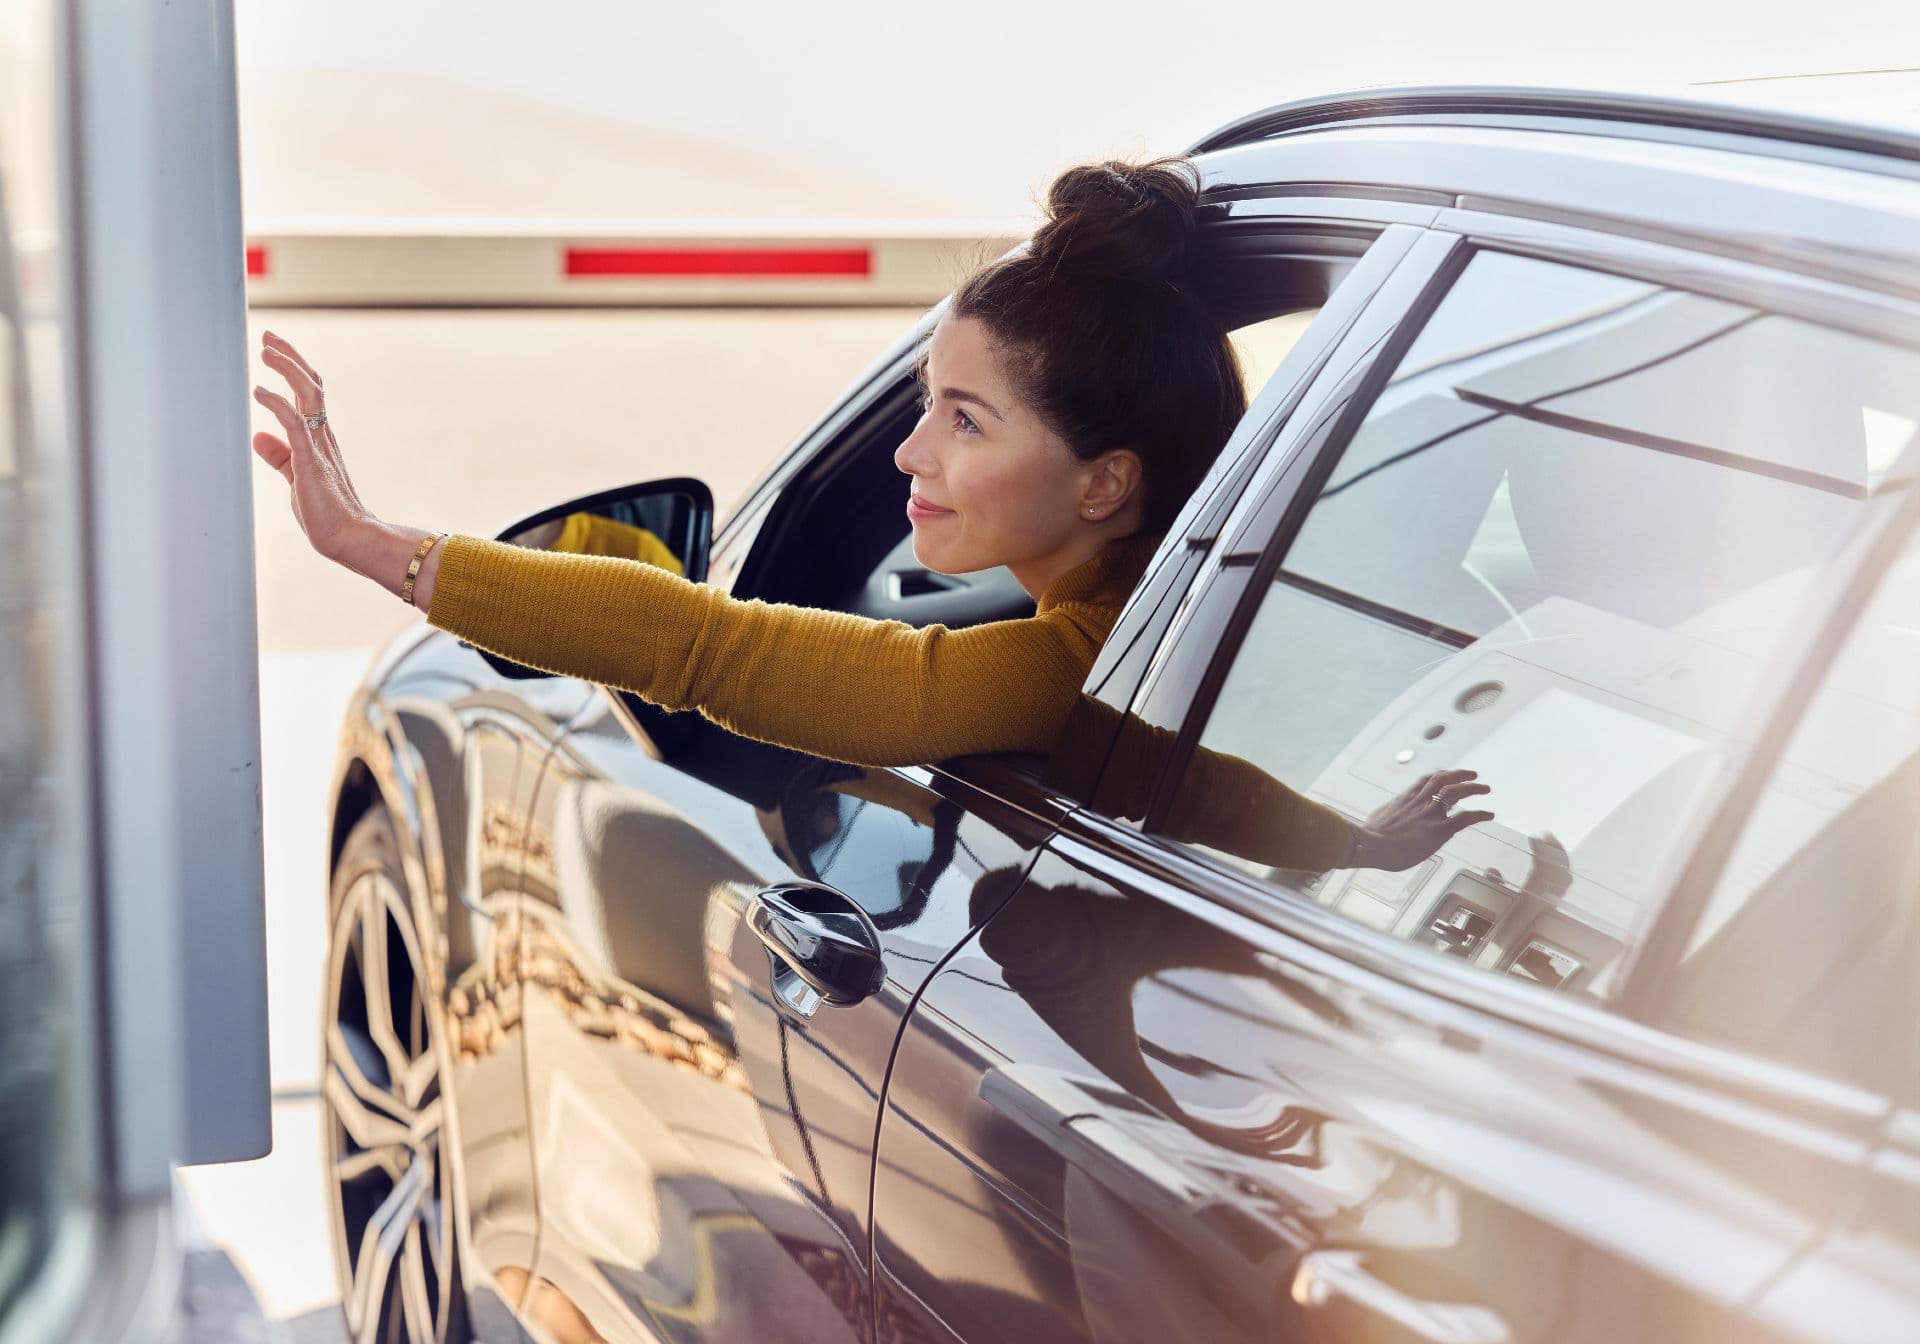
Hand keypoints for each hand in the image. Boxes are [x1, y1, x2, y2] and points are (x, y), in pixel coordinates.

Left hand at [251, 331, 370, 559]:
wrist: (350, 538)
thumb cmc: (326, 514)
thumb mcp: (296, 478)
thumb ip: (279, 456)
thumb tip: (258, 437)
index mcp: (320, 438)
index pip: (310, 392)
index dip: (293, 367)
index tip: (274, 348)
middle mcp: (322, 435)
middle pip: (311, 384)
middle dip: (290, 357)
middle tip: (269, 338)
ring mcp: (319, 446)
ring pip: (308, 395)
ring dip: (287, 369)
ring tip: (265, 351)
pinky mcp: (311, 461)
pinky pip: (295, 423)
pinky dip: (277, 403)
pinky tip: (259, 391)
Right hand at [1353, 769, 1493, 871]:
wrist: (1370, 844)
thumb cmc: (1370, 838)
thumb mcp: (1377, 820)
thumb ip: (1386, 818)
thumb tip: (1382, 822)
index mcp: (1405, 799)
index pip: (1426, 780)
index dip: (1439, 774)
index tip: (1447, 772)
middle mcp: (1420, 802)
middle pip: (1444, 779)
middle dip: (1460, 774)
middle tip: (1473, 774)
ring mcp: (1430, 814)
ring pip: (1456, 792)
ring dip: (1473, 788)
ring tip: (1484, 788)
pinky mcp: (1439, 830)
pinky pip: (1465, 818)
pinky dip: (1479, 814)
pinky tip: (1488, 814)